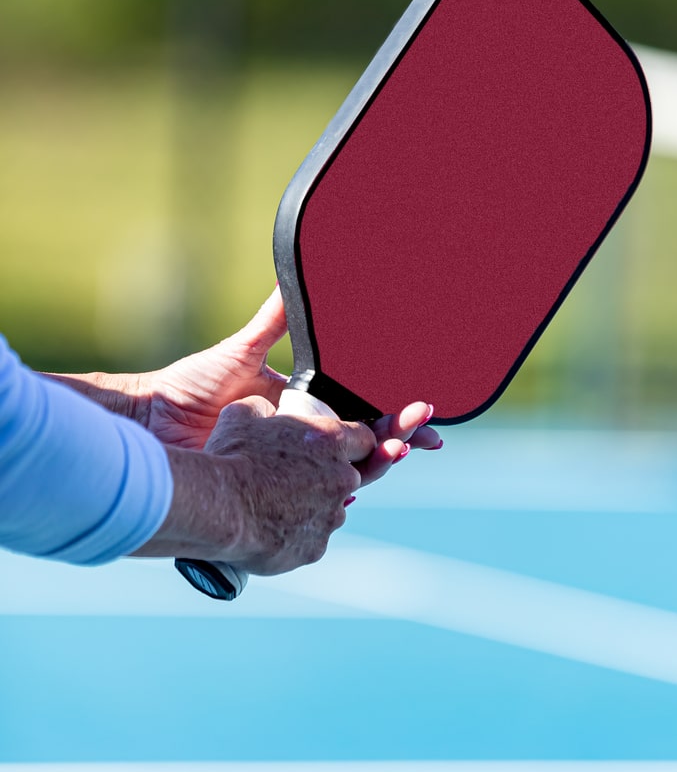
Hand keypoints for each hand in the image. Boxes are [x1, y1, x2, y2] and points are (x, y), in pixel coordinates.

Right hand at [136, 395, 376, 575]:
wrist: (217, 506)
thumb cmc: (230, 457)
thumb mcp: (242, 416)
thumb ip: (263, 409)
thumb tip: (264, 408)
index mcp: (330, 440)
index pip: (364, 439)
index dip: (350, 445)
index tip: (333, 451)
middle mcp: (341, 477)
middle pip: (347, 477)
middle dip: (326, 479)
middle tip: (291, 481)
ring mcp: (331, 515)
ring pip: (330, 511)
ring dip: (311, 509)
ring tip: (273, 508)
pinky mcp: (317, 547)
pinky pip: (312, 540)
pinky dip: (296, 536)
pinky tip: (269, 531)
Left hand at [143, 289, 443, 472]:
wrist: (157, 417)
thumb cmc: (195, 385)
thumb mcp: (244, 349)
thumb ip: (273, 320)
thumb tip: (289, 279)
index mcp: (306, 406)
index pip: (361, 411)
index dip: (395, 413)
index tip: (425, 410)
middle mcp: (304, 437)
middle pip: (364, 442)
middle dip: (399, 438)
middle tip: (425, 434)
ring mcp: (290, 462)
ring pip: (346, 468)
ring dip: (378, 462)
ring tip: (400, 451)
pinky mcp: (271, 483)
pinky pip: (311, 493)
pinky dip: (336, 492)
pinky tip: (356, 488)